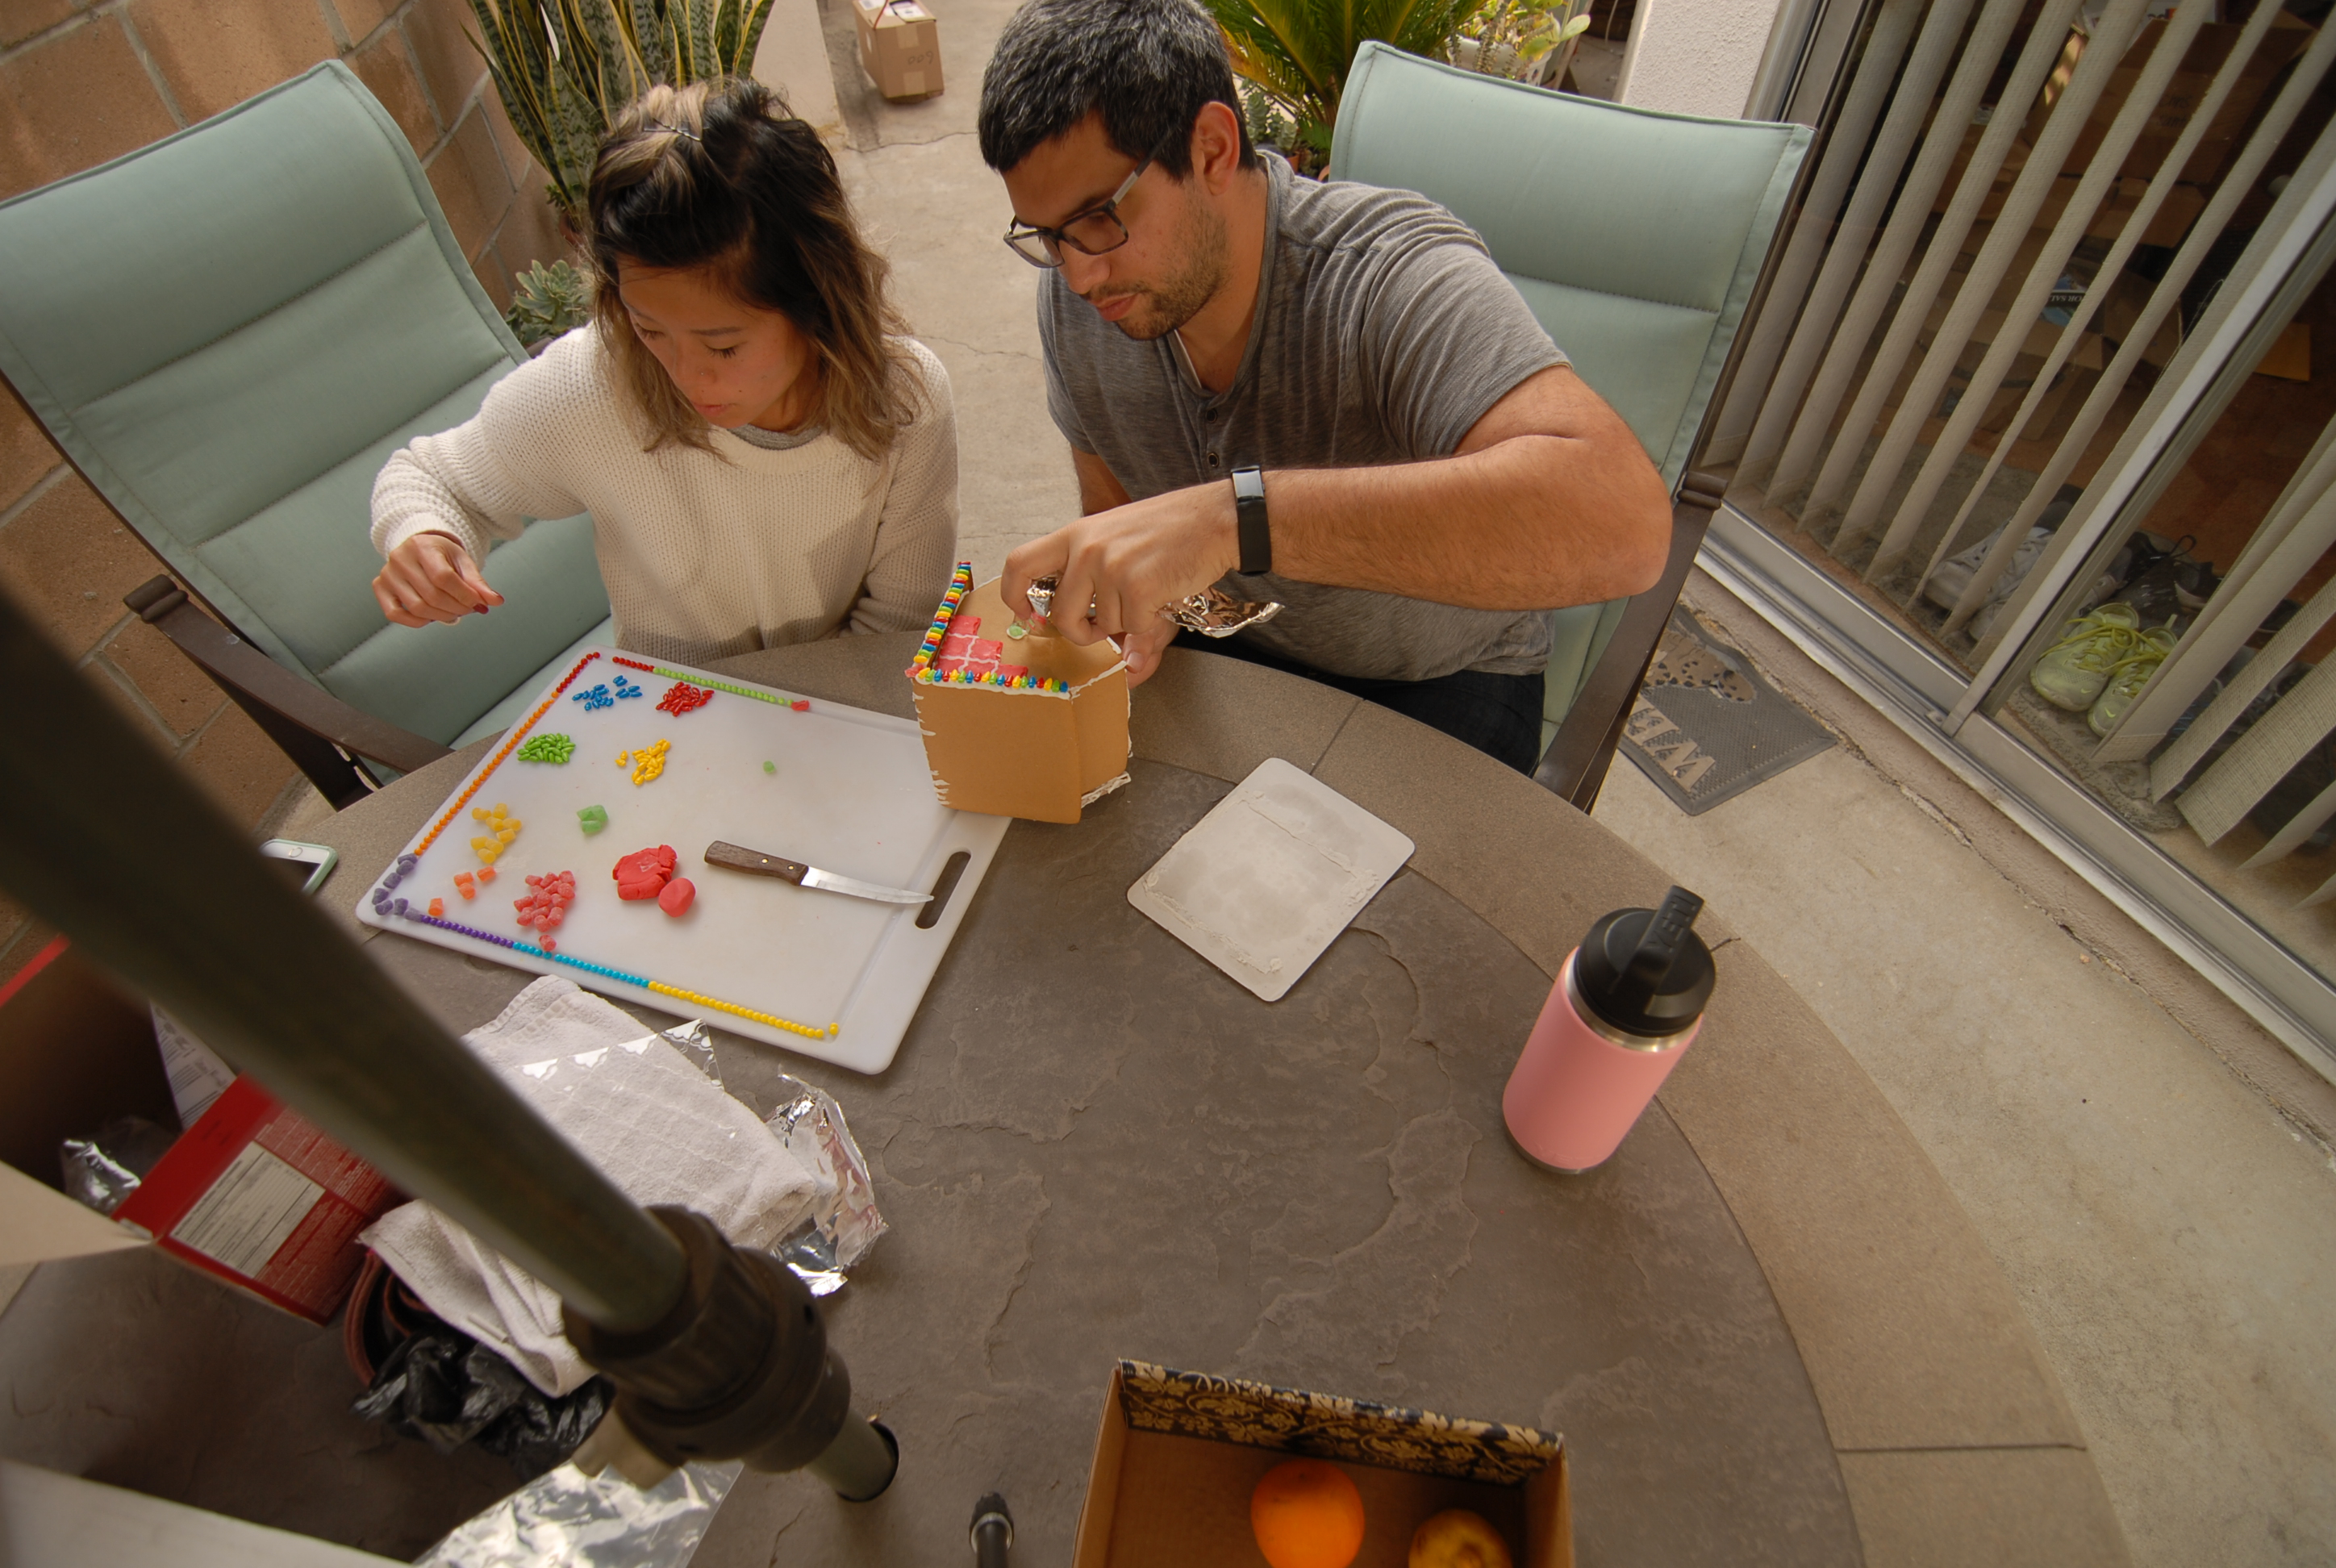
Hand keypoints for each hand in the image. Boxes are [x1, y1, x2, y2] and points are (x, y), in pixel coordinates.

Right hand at [372, 532, 503, 627]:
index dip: (464, 595)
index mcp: (421, 546)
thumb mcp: (462, 561)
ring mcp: (387, 574)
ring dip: (442, 616)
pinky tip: (432, 616)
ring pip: (417, 608)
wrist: (417, 546)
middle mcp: (400, 559)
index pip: (444, 578)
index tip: (478, 602)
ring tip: (455, 612)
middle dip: (457, 608)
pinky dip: (417, 622)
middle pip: (432, 595)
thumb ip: (477, 582)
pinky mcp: (380, 587)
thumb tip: (495, 601)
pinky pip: (395, 614)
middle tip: (469, 609)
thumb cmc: (441, 554)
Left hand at [1003, 481, 1239, 687]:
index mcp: (1075, 533)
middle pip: (1060, 614)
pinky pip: (1133, 628)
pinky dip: (1150, 623)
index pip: (1019, 564)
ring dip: (1127, 621)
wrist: (1215, 519)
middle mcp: (1086, 549)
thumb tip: (1080, 624)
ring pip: (1103, 624)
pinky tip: (1163, 595)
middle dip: (1080, 633)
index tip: (1026, 613)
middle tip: (1098, 630)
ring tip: (1147, 592)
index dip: (1013, 595)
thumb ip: (1090, 571)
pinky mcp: (1138, 587)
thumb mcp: (1116, 536)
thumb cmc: (1169, 528)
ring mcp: (1110, 567)